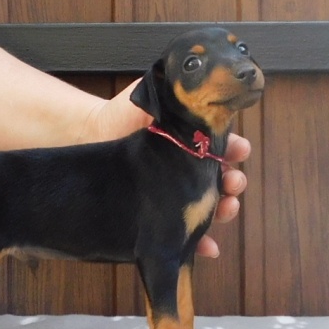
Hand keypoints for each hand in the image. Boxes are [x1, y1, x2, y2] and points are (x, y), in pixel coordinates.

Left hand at [89, 79, 250, 258]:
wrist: (90, 136)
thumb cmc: (121, 116)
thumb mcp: (151, 98)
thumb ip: (171, 90)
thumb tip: (196, 80)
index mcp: (191, 143)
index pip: (222, 148)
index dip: (235, 150)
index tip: (238, 150)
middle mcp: (187, 169)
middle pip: (221, 180)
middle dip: (234, 183)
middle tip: (233, 183)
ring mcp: (173, 193)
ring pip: (208, 207)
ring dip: (224, 211)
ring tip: (227, 209)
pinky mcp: (159, 215)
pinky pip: (182, 234)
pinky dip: (201, 243)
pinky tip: (210, 247)